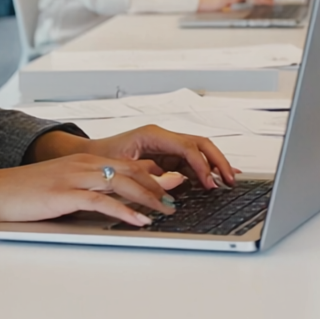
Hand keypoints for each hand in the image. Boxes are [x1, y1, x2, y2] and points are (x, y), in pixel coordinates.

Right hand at [0, 153, 175, 226]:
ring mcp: (74, 177)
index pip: (127, 166)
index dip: (152, 178)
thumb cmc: (25, 193)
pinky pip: (101, 201)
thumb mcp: (62, 189)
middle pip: (130, 172)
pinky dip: (124, 211)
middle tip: (174, 203)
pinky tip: (138, 221)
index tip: (170, 191)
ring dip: (148, 198)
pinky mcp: (64, 194)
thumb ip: (87, 194)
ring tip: (165, 212)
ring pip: (122, 183)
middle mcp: (83, 165)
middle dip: (157, 187)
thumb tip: (112, 208)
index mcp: (84, 162)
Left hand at [85, 123, 239, 189]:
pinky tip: (216, 179)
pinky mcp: (166, 158)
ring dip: (215, 165)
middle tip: (230, 179)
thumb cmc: (101, 160)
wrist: (89, 158)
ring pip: (200, 152)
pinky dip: (205, 171)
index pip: (187, 147)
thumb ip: (151, 175)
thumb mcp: (124, 169)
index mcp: (153, 135)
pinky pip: (191, 163)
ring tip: (229, 180)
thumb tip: (179, 181)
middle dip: (218, 161)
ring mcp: (166, 147)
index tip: (209, 183)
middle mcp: (163, 138)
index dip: (202, 165)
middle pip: (200, 144)